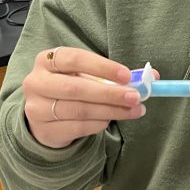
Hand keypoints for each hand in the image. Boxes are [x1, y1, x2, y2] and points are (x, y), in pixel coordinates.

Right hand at [22, 46, 150, 148]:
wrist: (43, 115)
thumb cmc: (71, 88)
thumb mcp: (87, 75)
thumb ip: (115, 75)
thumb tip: (152, 76)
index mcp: (47, 61)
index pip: (75, 59)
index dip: (102, 67)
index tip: (127, 76)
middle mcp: (37, 82)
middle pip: (77, 88)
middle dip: (110, 94)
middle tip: (136, 97)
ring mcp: (37, 108)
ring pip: (79, 110)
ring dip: (111, 111)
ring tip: (133, 110)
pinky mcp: (44, 130)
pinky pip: (78, 127)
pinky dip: (99, 124)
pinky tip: (110, 120)